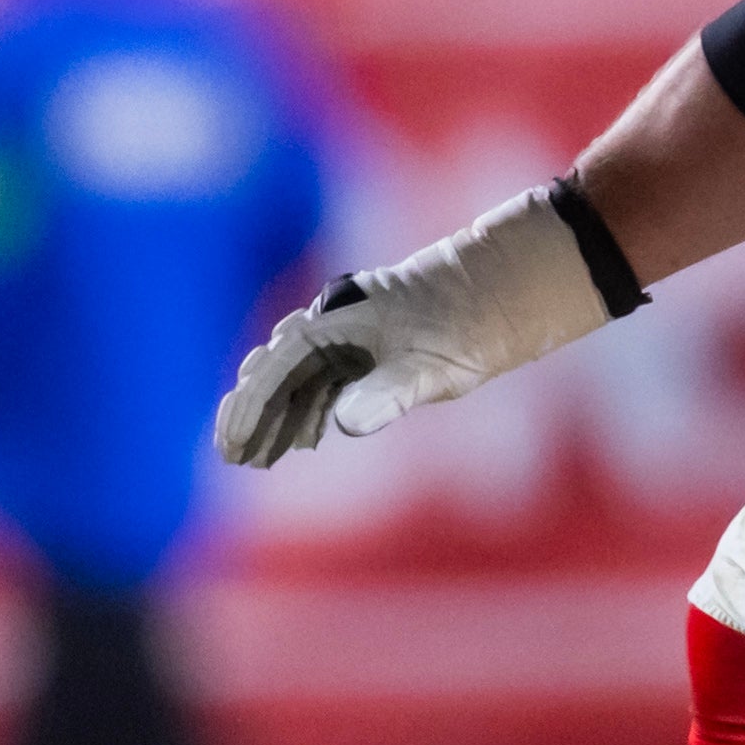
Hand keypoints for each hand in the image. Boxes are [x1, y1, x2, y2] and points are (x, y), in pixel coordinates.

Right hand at [216, 186, 611, 467]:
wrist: (512, 285)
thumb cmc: (473, 324)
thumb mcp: (432, 365)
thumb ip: (387, 393)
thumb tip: (344, 421)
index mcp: (335, 325)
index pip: (274, 372)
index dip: (248, 412)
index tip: (232, 448)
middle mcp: (337, 324)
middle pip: (279, 374)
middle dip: (256, 416)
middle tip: (239, 458)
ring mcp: (355, 332)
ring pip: (301, 377)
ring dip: (281, 416)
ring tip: (264, 457)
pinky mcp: (377, 342)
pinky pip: (328, 375)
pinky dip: (312, 405)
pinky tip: (309, 435)